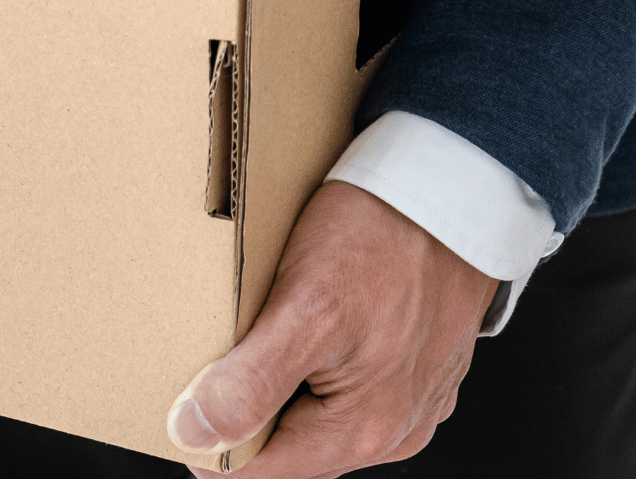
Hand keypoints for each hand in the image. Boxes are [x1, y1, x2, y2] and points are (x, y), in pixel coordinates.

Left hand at [166, 181, 494, 475]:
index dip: (207, 440)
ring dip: (279, 387)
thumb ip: (250, 384)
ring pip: (318, 416)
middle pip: (289, 446)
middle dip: (244, 413)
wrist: (457, 185)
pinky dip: (316, 365)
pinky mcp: (419, 366)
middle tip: (208, 358)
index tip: (177, 399)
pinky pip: (351, 386)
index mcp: (362, 431)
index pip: (259, 470)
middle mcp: (394, 428)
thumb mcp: (305, 309)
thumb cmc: (385, 238)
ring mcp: (412, 399)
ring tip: (254, 336)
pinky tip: (302, 324)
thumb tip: (195, 435)